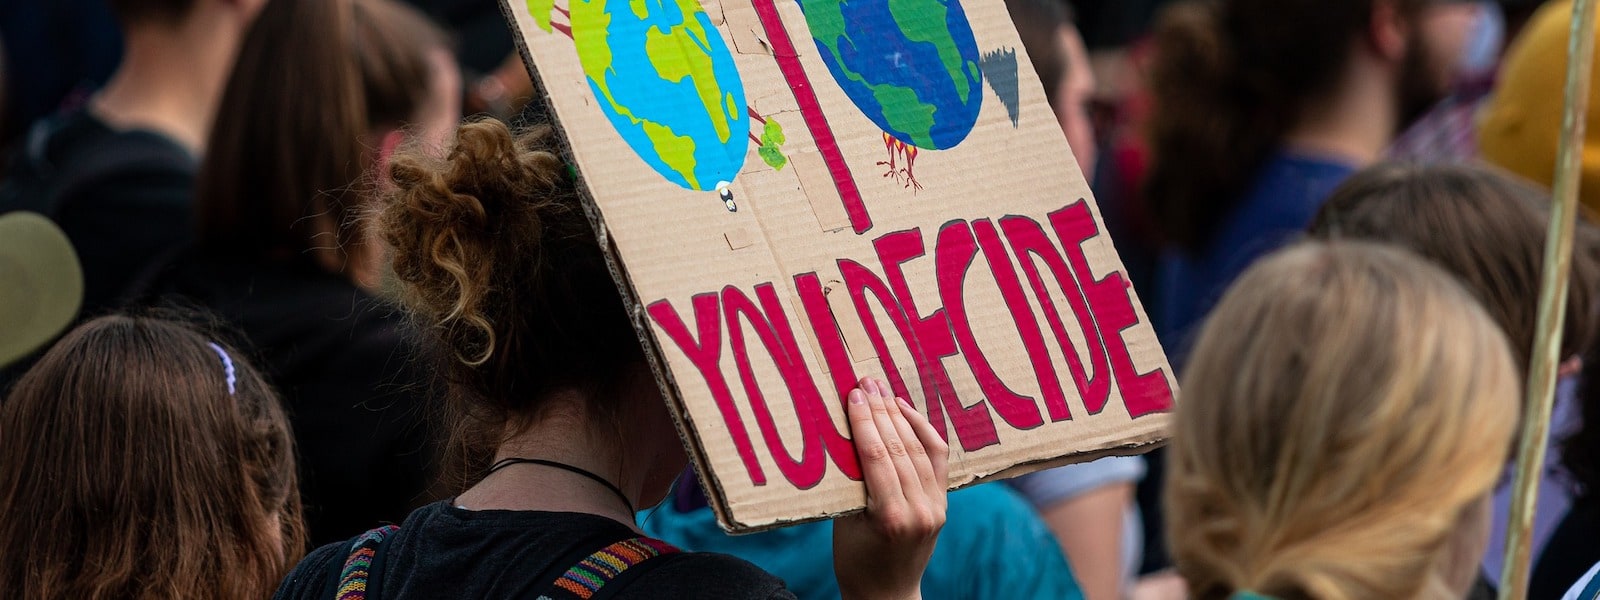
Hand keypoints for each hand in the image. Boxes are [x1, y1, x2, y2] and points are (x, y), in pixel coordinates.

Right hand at [833, 377, 949, 599]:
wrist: (887, 594)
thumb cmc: (854, 561)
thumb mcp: (842, 523)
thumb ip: (850, 483)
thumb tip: (846, 434)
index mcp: (889, 518)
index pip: (877, 457)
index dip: (864, 422)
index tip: (853, 394)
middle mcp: (919, 510)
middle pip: (899, 447)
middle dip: (881, 410)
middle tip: (866, 381)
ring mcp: (936, 507)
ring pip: (919, 449)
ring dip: (899, 415)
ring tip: (882, 390)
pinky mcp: (943, 504)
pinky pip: (936, 458)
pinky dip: (923, 430)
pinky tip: (906, 410)